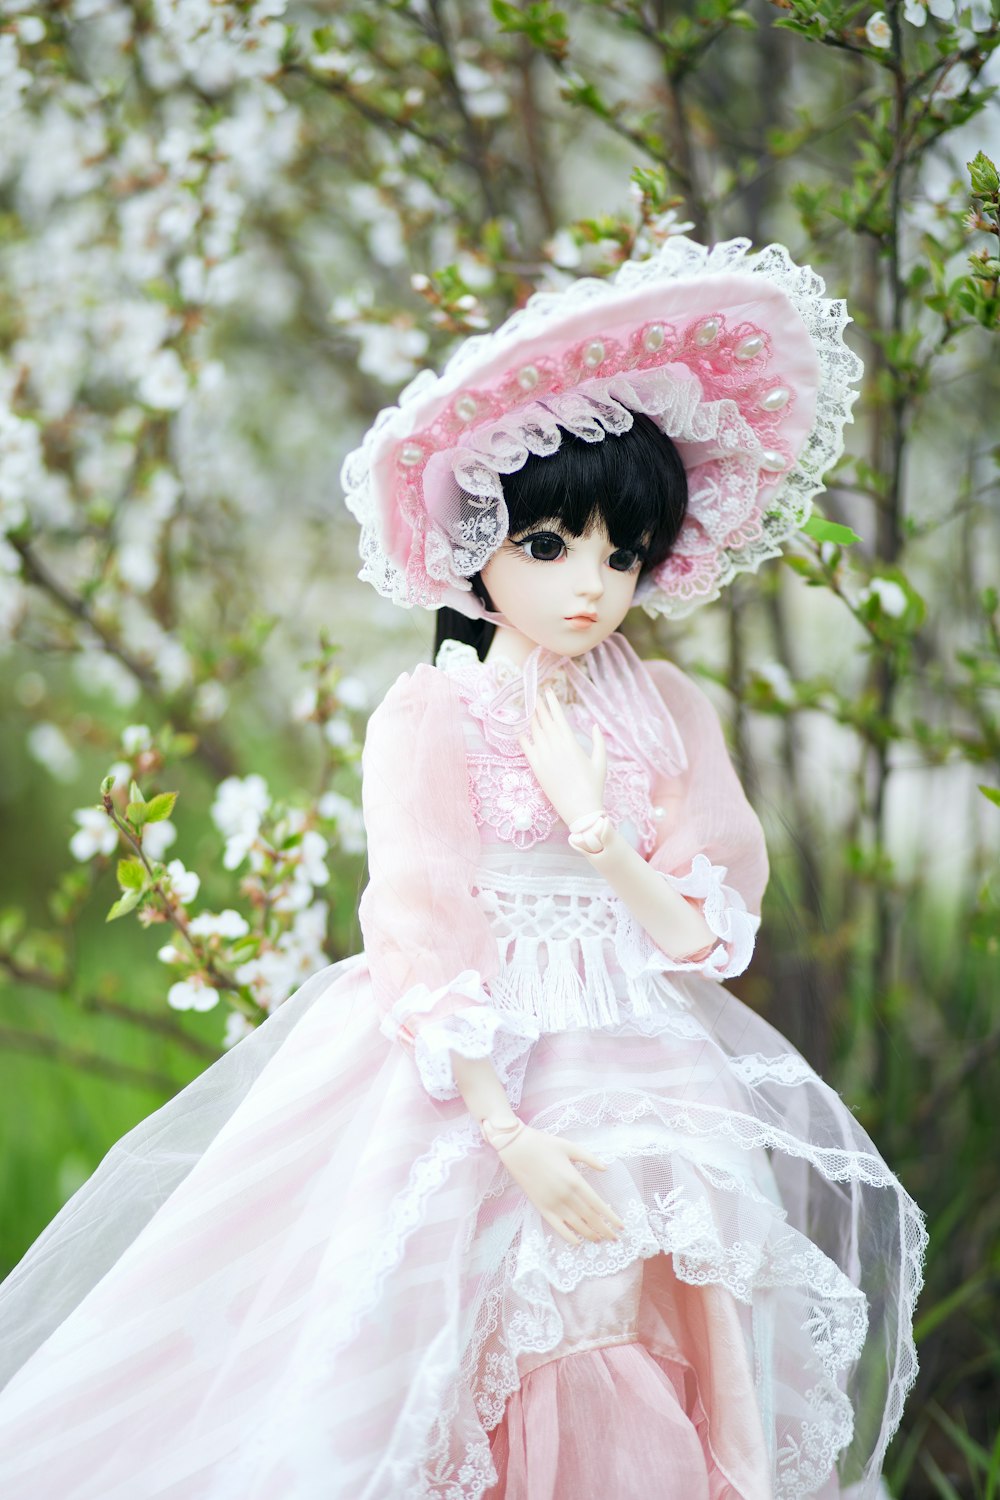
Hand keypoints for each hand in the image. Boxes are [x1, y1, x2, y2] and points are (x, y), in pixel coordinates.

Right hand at [495, 1124, 624, 1245]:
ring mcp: (553, 1203)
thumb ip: (589, 1158)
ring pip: (576, 1225)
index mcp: (575, 1180)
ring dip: (590, 1234)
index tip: (621, 1226)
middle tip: (615, 1239)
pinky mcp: (541, 1207)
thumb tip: (605, 1167)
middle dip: (604, 1229)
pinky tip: (577, 1242)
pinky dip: (568, 1236)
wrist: (516, 1148)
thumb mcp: (570, 1147)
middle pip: (589, 1218)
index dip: (610, 1217)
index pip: (598, 1205)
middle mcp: (566, 1195)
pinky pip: (557, 1227)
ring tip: (600, 1240)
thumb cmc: (544, 1144)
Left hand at [518, 688, 606, 827]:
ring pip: (535, 732)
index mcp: (572, 743)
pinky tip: (521, 731)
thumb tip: (595, 726)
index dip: (552, 703)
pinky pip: (526, 749)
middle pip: (544, 721)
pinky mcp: (537, 769)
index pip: (559, 717)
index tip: (548, 692)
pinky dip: (523, 738)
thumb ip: (599, 742)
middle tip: (535, 696)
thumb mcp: (601, 762)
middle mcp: (556, 747)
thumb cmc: (593, 786)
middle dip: (540, 707)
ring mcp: (544, 758)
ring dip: (532, 719)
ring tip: (530, 710)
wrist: (581, 809)